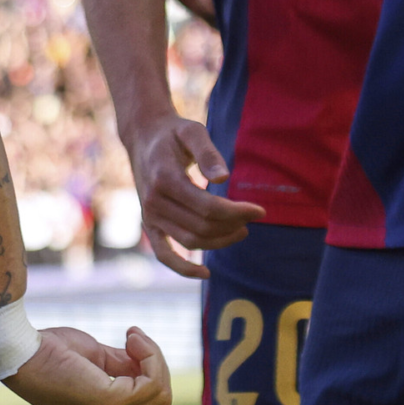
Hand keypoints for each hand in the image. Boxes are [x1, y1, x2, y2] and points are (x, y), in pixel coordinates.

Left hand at [6, 324, 171, 404]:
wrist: (20, 350)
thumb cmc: (48, 350)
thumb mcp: (95, 359)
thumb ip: (123, 366)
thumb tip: (148, 364)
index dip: (149, 374)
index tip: (133, 343)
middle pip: (159, 403)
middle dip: (157, 368)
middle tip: (135, 338)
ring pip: (159, 394)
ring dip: (154, 359)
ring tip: (133, 336)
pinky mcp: (106, 404)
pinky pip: (150, 385)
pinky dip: (150, 357)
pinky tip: (132, 338)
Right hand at [118, 113, 262, 278]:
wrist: (144, 138)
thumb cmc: (173, 134)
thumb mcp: (192, 131)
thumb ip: (208, 153)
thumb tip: (225, 178)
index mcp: (165, 179)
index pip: (207, 207)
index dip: (237, 212)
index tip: (260, 210)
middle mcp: (154, 201)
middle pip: (202, 226)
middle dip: (234, 225)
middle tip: (252, 215)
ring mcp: (150, 216)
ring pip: (191, 241)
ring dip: (220, 241)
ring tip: (242, 230)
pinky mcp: (150, 224)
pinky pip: (165, 254)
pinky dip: (183, 268)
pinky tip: (205, 273)